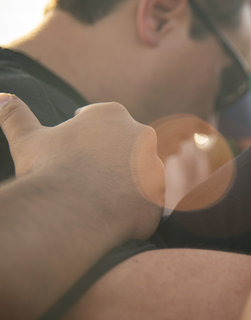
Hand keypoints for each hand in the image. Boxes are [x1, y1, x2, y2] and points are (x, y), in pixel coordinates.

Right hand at [0, 94, 163, 239]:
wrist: (72, 209)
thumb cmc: (49, 169)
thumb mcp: (28, 139)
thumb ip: (15, 115)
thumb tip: (0, 97)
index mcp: (113, 114)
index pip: (105, 123)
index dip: (88, 139)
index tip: (78, 155)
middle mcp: (142, 135)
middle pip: (129, 149)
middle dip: (115, 161)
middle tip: (92, 180)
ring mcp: (156, 166)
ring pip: (144, 176)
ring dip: (130, 186)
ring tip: (105, 201)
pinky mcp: (162, 197)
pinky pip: (152, 205)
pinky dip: (139, 211)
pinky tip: (118, 218)